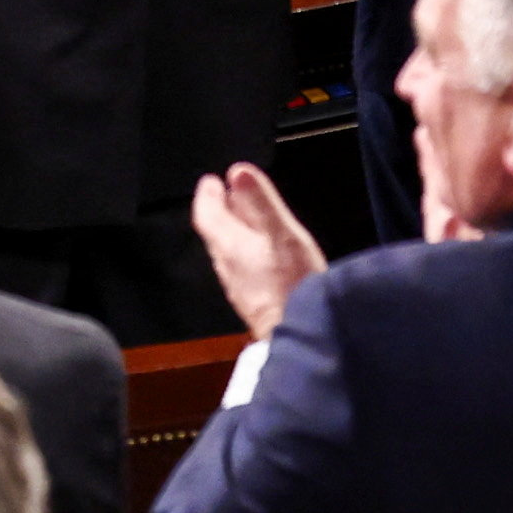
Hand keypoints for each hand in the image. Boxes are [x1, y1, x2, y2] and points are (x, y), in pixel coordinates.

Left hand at [187, 158, 328, 334]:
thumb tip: (237, 171)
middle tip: (228, 196)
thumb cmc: (293, 284)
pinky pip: (245, 274)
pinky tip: (265, 260)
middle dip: (221, 213)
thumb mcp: (281, 235)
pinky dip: (248, 256)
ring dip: (235, 235)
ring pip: (230, 256)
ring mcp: (242, 292)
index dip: (208, 197)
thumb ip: (260, 204)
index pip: (207, 217)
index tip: (210, 181)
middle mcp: (229, 270)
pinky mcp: (258, 308)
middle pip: (217, 235)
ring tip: (246, 223)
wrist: (305, 341)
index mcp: (230, 247)